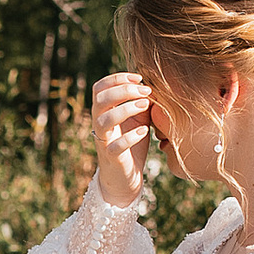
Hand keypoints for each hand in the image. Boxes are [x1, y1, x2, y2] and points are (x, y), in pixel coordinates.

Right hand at [89, 71, 155, 207]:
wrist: (126, 176)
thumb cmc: (132, 143)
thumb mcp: (138, 118)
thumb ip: (141, 102)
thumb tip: (153, 84)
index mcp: (103, 111)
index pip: (100, 87)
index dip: (117, 78)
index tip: (139, 78)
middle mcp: (99, 123)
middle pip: (100, 99)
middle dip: (123, 90)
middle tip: (146, 91)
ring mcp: (104, 141)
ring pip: (104, 120)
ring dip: (125, 109)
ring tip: (146, 105)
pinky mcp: (112, 157)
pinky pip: (116, 146)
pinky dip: (130, 137)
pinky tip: (145, 131)